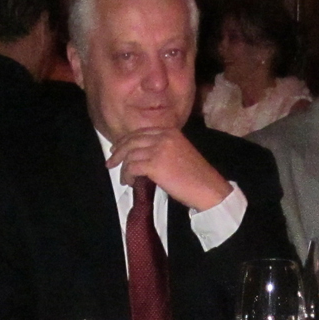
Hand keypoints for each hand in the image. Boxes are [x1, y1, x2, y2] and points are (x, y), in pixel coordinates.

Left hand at [107, 127, 230, 211]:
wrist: (208, 188)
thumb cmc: (196, 175)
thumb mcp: (180, 152)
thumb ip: (163, 147)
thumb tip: (142, 155)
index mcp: (170, 131)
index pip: (141, 132)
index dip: (126, 140)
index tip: (117, 148)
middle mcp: (163, 136)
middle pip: (131, 140)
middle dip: (118, 152)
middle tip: (111, 162)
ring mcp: (158, 149)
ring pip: (130, 155)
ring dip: (123, 168)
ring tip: (124, 178)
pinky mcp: (154, 164)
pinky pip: (132, 168)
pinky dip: (128, 176)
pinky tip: (130, 182)